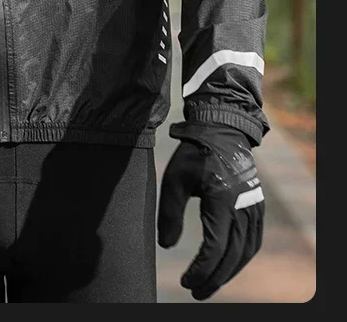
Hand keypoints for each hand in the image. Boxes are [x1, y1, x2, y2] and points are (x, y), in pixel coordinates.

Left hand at [158, 123, 263, 300]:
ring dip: (229, 272)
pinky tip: (227, 265)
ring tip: (209, 284)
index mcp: (222, 201)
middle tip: (196, 292)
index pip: (215, 248)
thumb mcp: (175, 179)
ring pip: (246, 251)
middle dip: (214, 278)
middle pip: (232, 255)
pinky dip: (241, 258)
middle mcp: (243, 208)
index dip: (202, 270)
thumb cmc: (194, 155)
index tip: (186, 281)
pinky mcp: (257, 206)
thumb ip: (170, 213)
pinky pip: (253, 241)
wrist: (221, 131)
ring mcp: (254, 207)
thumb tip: (166, 246)